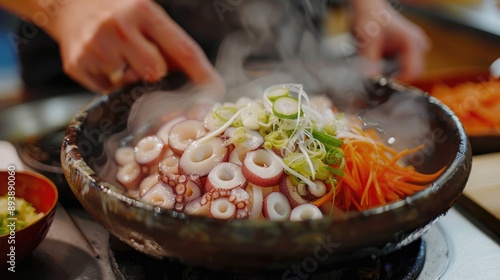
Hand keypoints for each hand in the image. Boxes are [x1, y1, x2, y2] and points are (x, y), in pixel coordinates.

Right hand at [45, 0, 217, 91]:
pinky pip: (108, 90)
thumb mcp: (147, 16)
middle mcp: (119, 27)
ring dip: (131, 77)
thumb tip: (200, 81)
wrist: (69, 5)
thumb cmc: (119, 13)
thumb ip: (170, 43)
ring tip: (119, 57)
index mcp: (143, 11)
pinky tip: (104, 62)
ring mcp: (95, 47)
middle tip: (143, 60)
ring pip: (130, 83)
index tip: (214, 89)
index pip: (182, 48)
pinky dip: (111, 82)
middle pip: (156, 71)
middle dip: (156, 72)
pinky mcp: (78, 65)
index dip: (201, 73)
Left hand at [350, 0, 429, 81]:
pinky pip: (402, 66)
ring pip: (407, 71)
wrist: (367, 8)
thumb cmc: (370, 19)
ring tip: (376, 71)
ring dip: (392, 75)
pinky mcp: (406, 50)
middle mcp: (417, 45)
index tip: (383, 85)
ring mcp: (413, 47)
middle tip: (377, 82)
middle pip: (412, 73)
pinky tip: (379, 66)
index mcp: (412, 42)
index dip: (398, 82)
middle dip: (395, 79)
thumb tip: (370, 82)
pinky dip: (391, 70)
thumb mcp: (368, 43)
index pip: (413, 72)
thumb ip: (370, 64)